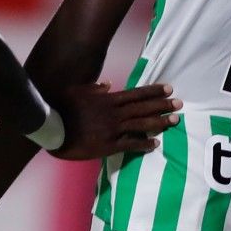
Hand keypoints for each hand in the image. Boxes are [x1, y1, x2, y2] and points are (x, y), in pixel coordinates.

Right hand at [49, 82, 179, 160]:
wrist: (51, 129)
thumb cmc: (61, 109)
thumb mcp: (77, 92)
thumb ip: (95, 89)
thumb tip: (108, 84)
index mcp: (108, 100)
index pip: (136, 94)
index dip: (153, 91)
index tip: (168, 88)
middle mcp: (114, 114)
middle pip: (143, 108)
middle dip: (163, 105)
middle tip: (179, 103)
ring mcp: (112, 130)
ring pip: (141, 124)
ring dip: (159, 122)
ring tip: (174, 120)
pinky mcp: (108, 145)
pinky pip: (130, 144)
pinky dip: (144, 143)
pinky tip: (155, 143)